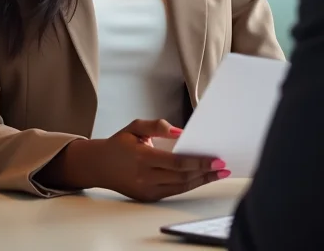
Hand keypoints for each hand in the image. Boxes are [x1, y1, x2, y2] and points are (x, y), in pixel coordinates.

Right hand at [48, 119, 229, 201]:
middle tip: (224, 167)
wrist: (99, 166)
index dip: (199, 163)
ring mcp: (146, 190)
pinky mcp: (148, 197)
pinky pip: (174, 191)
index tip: (217, 160)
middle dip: (206, 173)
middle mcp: (144, 177)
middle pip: (182, 177)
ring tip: (218, 173)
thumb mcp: (135, 127)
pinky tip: (201, 178)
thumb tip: (180, 132)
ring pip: (180, 187)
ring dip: (201, 180)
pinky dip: (189, 185)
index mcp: (142, 157)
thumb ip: (157, 126)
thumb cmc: (119, 143)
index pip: (177, 163)